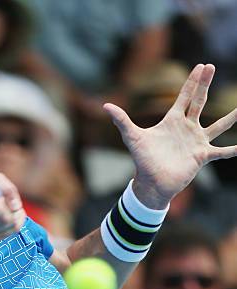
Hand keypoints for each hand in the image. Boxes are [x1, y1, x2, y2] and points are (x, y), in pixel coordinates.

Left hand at [104, 64, 236, 207]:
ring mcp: (196, 142)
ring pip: (218, 126)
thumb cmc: (142, 160)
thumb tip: (105, 105)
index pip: (184, 97)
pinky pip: (221, 152)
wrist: (151, 182)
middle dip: (205, 84)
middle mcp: (187, 129)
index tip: (201, 65)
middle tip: (212, 65)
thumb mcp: (132, 137)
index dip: (192, 81)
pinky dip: (233, 149)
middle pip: (199, 102)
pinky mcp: (202, 156)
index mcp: (172, 121)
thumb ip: (122, 120)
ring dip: (231, 117)